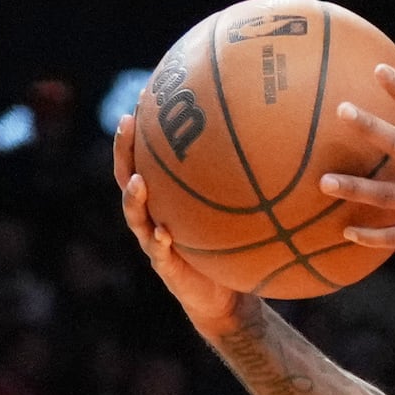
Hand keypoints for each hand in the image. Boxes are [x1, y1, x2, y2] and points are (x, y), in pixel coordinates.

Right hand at [118, 113, 249, 333]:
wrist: (223, 298)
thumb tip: (270, 142)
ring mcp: (154, 242)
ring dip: (135, 198)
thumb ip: (240, 183)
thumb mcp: (234, 212)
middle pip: (128, 178)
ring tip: (139, 181)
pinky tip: (163, 234)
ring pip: (135, 216)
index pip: (144, 157)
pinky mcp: (167, 269)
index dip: (139, 129)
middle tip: (126, 123)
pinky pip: (159, 254)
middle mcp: (152, 216)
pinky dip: (159, 242)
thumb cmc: (229, 248)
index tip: (143, 96)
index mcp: (164, 200)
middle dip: (124, 151)